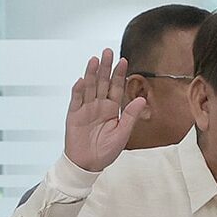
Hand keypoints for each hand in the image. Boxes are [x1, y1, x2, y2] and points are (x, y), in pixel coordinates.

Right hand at [63, 49, 145, 171]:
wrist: (88, 164)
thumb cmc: (106, 151)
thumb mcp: (123, 134)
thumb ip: (131, 116)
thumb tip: (142, 99)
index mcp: (112, 109)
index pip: (116, 87)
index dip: (119, 74)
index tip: (124, 61)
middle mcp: (99, 105)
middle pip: (102, 82)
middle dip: (105, 67)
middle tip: (108, 52)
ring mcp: (86, 109)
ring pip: (89, 87)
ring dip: (92, 73)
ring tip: (95, 60)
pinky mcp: (74, 115)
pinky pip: (76, 100)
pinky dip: (79, 90)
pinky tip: (82, 80)